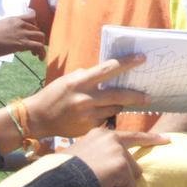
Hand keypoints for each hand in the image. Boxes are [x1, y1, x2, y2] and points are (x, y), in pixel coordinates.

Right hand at [0, 11, 45, 58]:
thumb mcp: (0, 27)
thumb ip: (9, 29)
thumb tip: (10, 37)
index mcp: (14, 19)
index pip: (32, 16)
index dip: (35, 25)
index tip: (32, 32)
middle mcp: (20, 24)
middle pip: (37, 29)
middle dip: (37, 38)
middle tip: (32, 47)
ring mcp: (22, 33)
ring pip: (41, 37)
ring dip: (41, 45)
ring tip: (36, 54)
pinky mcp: (23, 43)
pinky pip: (39, 46)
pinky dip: (42, 52)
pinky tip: (40, 58)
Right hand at [22, 55, 150, 138]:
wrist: (37, 118)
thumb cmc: (53, 95)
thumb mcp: (69, 80)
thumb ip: (87, 76)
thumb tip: (107, 72)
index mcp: (80, 81)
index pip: (109, 69)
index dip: (127, 63)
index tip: (142, 59)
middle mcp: (85, 98)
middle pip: (118, 95)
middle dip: (136, 96)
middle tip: (148, 96)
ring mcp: (87, 115)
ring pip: (114, 109)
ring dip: (118, 106)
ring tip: (117, 104)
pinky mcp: (88, 128)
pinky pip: (104, 121)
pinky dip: (105, 117)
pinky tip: (98, 116)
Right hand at [66, 128, 168, 186]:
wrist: (57, 180)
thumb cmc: (63, 173)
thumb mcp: (80, 158)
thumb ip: (98, 157)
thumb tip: (112, 171)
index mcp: (100, 134)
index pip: (131, 136)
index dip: (150, 139)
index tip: (167, 139)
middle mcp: (111, 137)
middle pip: (132, 164)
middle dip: (121, 178)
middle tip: (99, 181)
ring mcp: (118, 151)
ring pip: (131, 177)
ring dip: (117, 186)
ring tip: (96, 184)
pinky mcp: (122, 166)